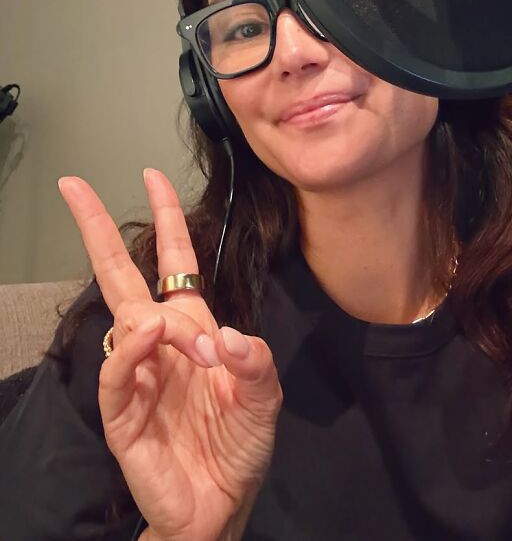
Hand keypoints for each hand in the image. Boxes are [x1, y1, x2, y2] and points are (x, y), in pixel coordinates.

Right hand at [58, 168, 282, 540]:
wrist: (221, 504)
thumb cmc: (238, 445)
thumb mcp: (265, 394)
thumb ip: (255, 359)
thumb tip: (225, 336)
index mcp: (193, 327)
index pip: (173, 263)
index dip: (166, 221)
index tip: (153, 178)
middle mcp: (160, 343)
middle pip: (122, 276)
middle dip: (99, 231)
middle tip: (76, 188)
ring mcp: (138, 374)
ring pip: (126, 321)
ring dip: (157, 320)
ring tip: (185, 339)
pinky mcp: (122, 412)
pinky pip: (118, 372)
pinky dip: (131, 352)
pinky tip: (147, 339)